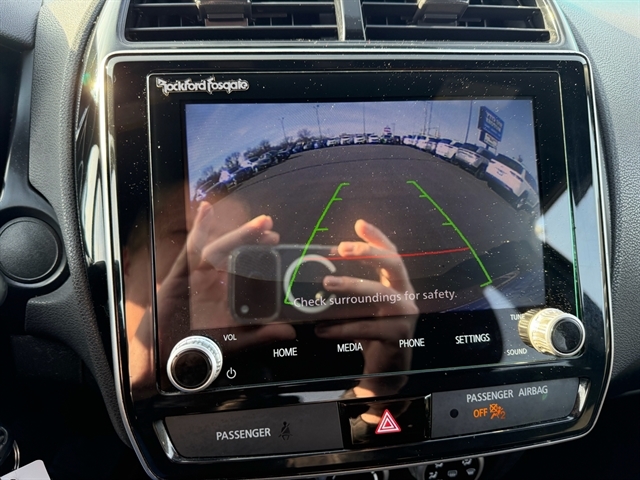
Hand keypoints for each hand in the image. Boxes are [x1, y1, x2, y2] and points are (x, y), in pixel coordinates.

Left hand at [315, 219, 418, 396]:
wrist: (384, 375)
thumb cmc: (370, 337)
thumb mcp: (362, 311)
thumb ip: (351, 294)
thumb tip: (318, 276)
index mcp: (398, 287)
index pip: (392, 255)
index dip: (377, 238)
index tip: (359, 224)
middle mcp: (407, 297)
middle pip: (393, 265)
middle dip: (368, 253)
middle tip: (341, 249)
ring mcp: (406, 317)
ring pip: (380, 294)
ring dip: (352, 286)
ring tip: (326, 285)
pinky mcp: (398, 337)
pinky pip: (367, 327)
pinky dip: (341, 327)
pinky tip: (321, 329)